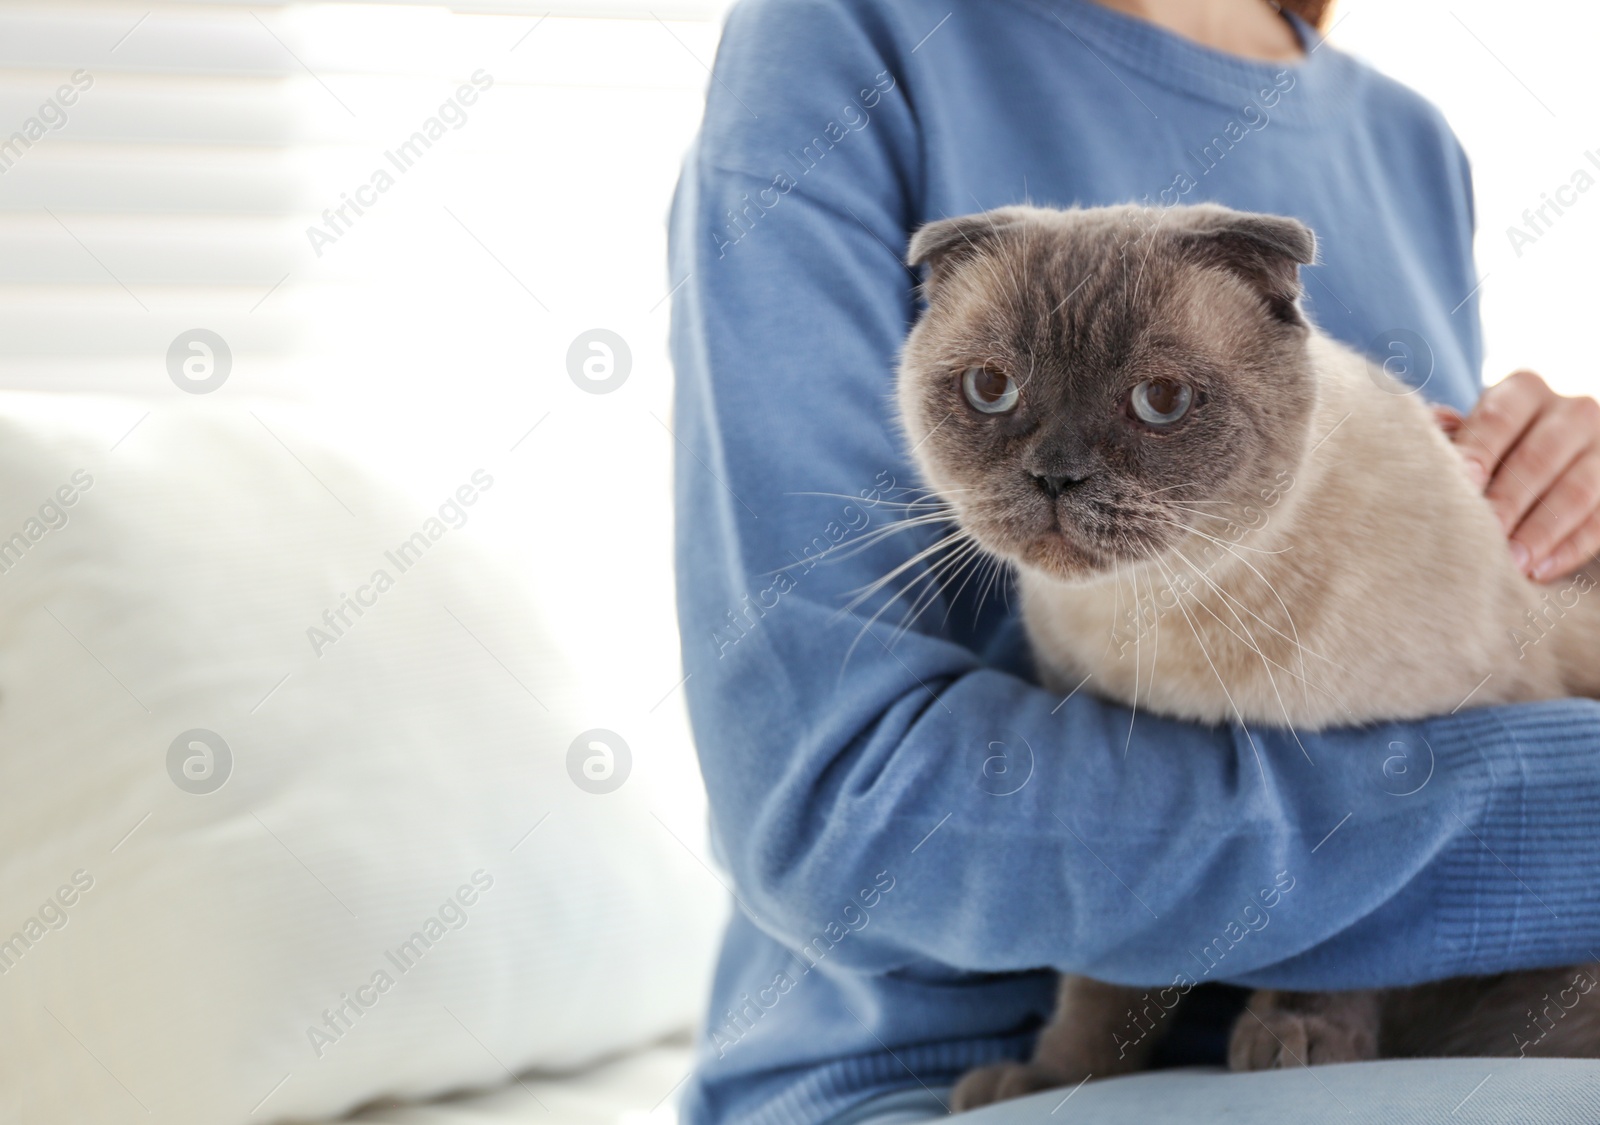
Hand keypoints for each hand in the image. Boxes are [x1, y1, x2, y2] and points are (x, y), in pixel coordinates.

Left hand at [1446, 370, 1599, 582]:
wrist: (1546, 449)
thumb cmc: (1490, 444)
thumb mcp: (1474, 429)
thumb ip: (1452, 434)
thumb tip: (1432, 432)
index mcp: (1524, 390)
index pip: (1498, 418)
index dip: (1479, 452)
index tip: (1463, 485)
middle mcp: (1572, 411)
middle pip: (1538, 457)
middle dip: (1508, 501)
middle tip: (1482, 537)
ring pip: (1576, 490)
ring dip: (1540, 532)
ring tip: (1511, 564)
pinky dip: (1570, 548)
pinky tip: (1540, 571)